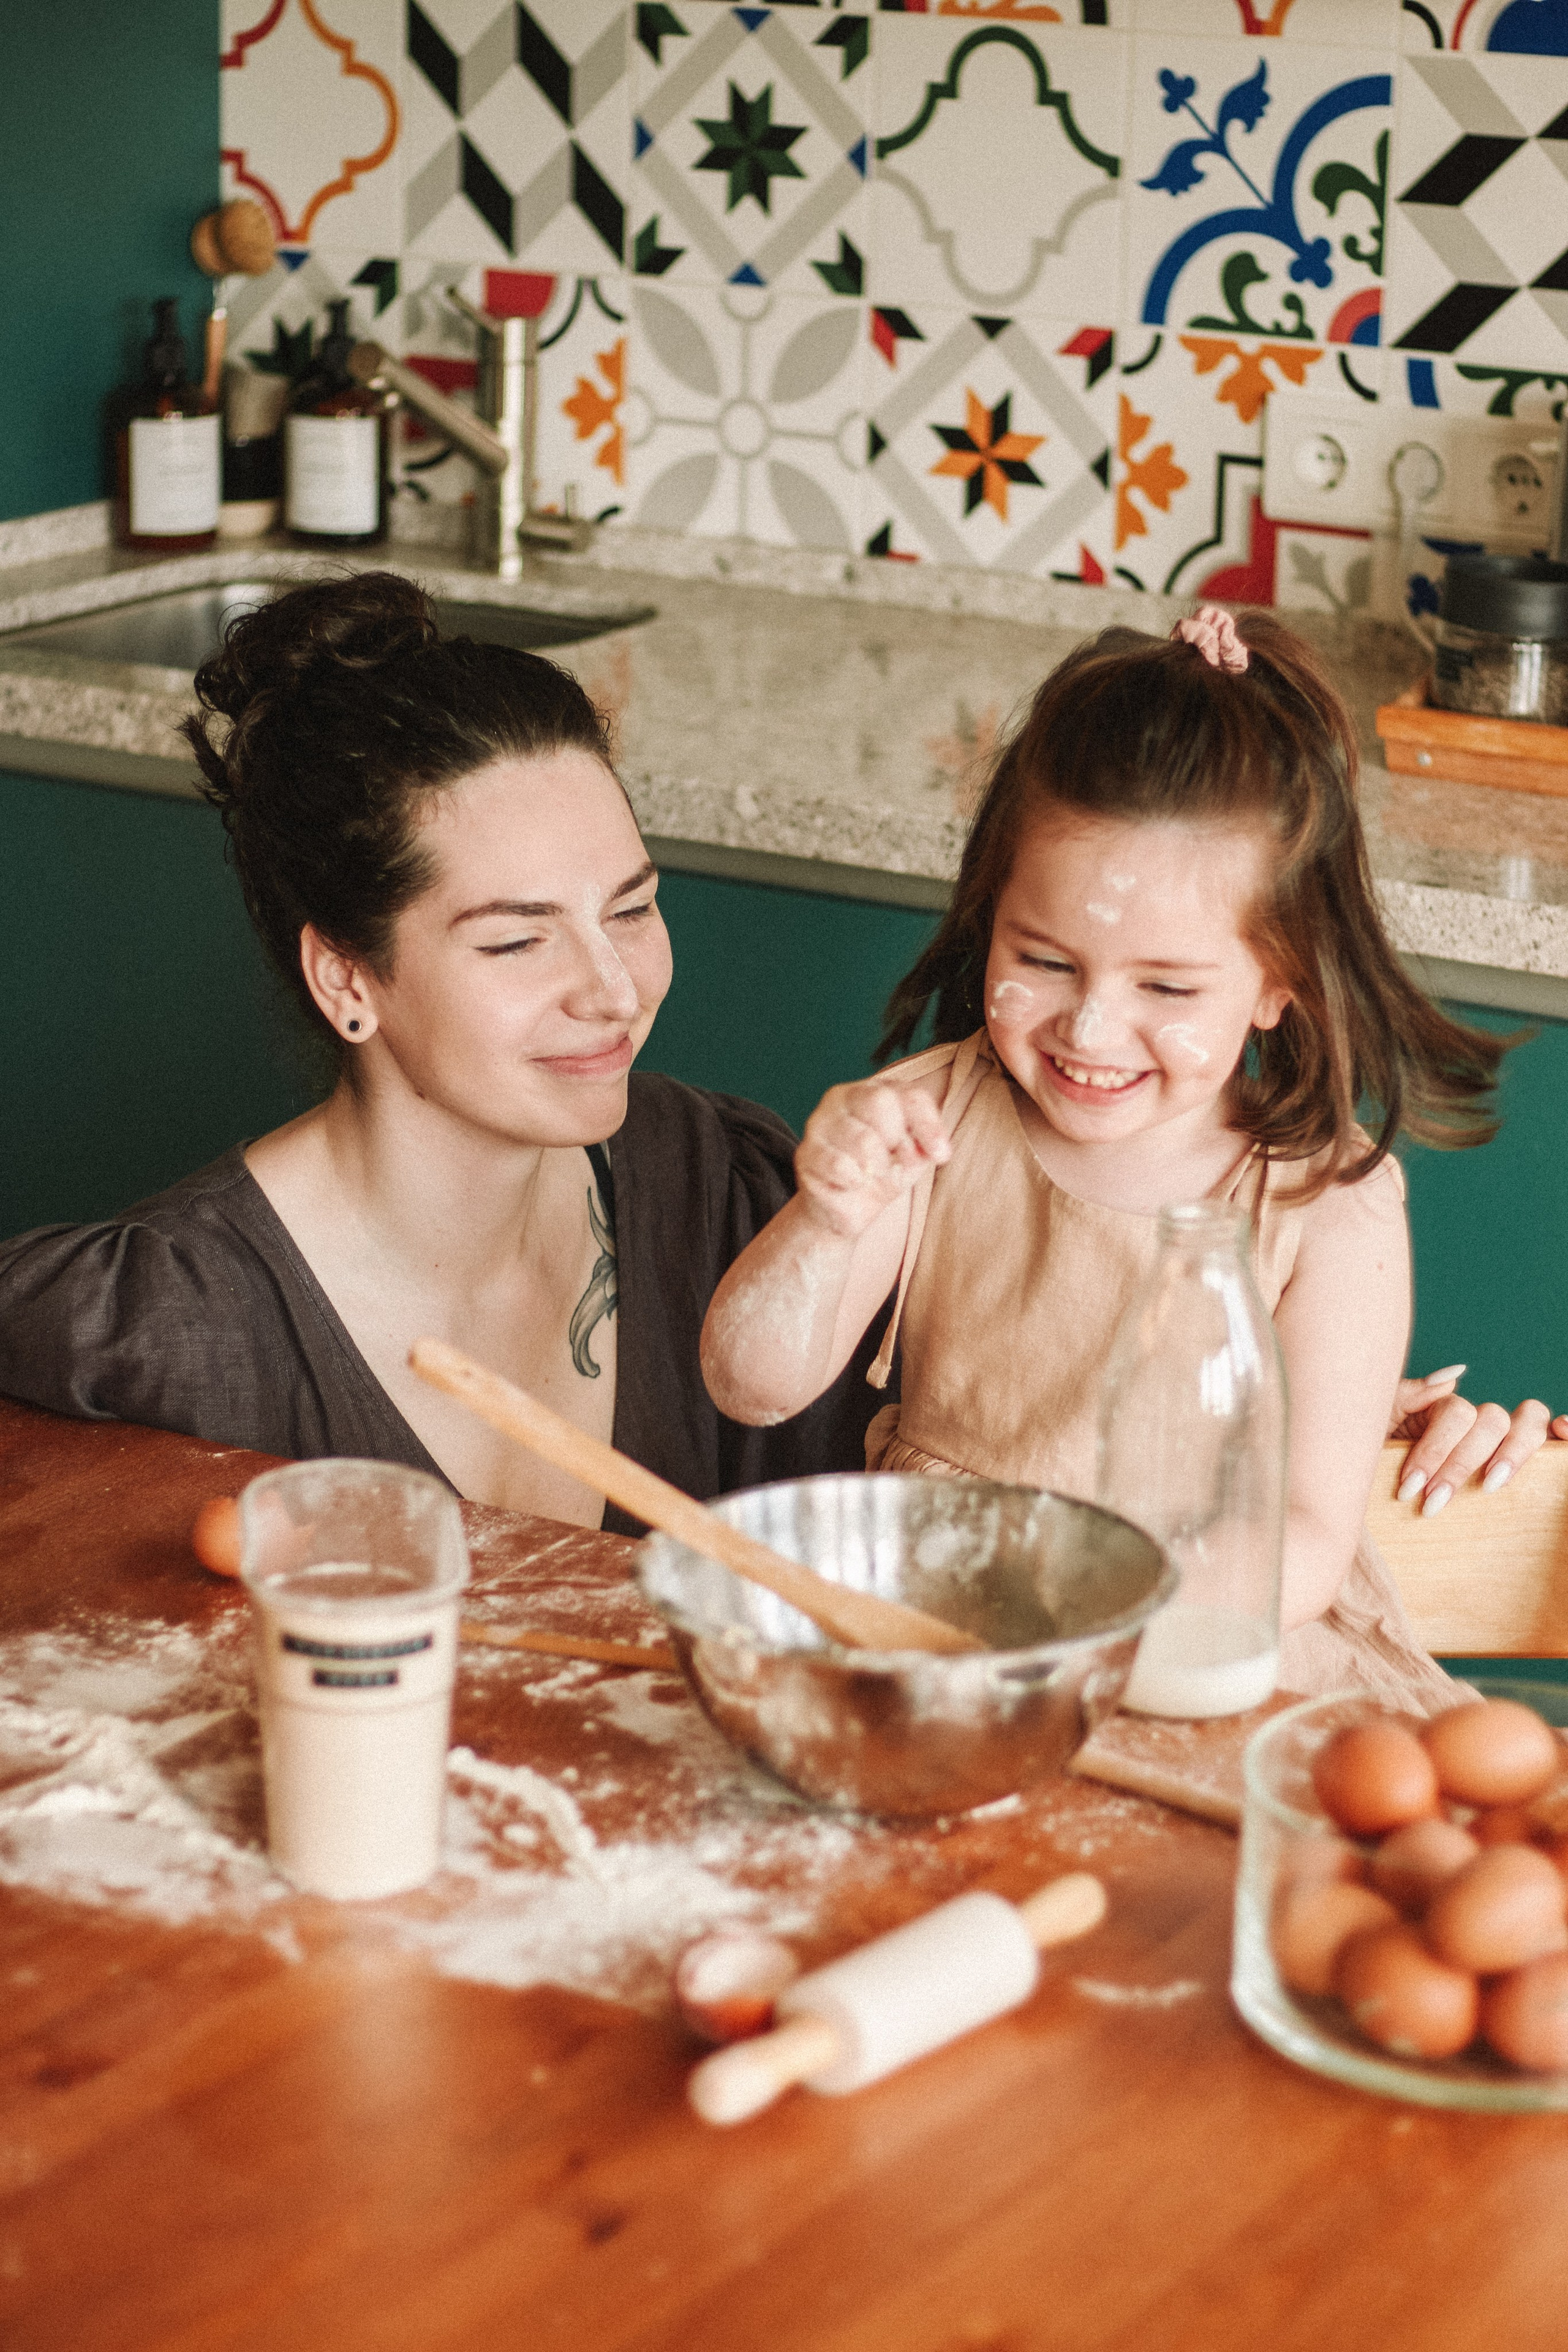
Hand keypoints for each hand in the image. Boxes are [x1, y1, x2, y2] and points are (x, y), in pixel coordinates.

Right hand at [794, 1079, 951, 1239]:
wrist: (844, 1209)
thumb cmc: (881, 1173)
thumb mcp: (913, 1155)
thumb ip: (926, 1143)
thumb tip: (938, 1149)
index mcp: (873, 1091)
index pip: (909, 1094)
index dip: (929, 1125)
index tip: (941, 1156)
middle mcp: (842, 1097)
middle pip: (881, 1102)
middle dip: (898, 1140)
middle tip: (896, 1163)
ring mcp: (819, 1122)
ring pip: (863, 1138)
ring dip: (879, 1166)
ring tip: (874, 1175)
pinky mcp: (806, 1153)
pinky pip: (841, 1165)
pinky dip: (857, 1181)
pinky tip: (854, 1183)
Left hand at [1389, 1365, 1567, 1516]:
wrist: (1366, 1484)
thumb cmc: (1372, 1455)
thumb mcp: (1380, 1421)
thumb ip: (1409, 1394)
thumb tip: (1456, 1374)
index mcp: (1443, 1408)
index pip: (1458, 1413)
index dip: (1436, 1450)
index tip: (1409, 1489)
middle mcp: (1476, 1420)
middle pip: (1491, 1421)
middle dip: (1461, 1464)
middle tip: (1432, 1504)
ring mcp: (1500, 1439)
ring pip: (1527, 1425)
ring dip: (1511, 1455)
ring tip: (1489, 1486)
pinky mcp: (1513, 1463)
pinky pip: (1548, 1437)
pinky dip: (1561, 1433)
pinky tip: (1564, 1433)